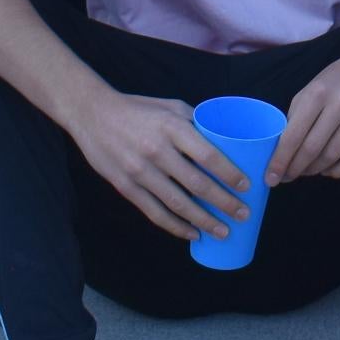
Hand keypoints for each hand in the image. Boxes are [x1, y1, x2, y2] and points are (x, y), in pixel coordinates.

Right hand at [62, 85, 239, 242]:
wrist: (92, 115)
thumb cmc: (137, 109)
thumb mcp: (170, 106)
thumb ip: (195, 123)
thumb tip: (223, 140)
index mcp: (172, 128)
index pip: (208, 156)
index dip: (230, 174)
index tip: (247, 186)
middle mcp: (157, 151)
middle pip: (198, 185)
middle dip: (224, 203)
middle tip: (243, 214)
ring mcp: (140, 172)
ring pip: (178, 204)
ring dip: (204, 221)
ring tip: (223, 231)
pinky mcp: (125, 187)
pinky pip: (155, 213)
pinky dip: (176, 227)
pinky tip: (192, 233)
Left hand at [270, 42, 339, 183]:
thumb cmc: (336, 79)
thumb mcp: (311, 89)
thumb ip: (296, 117)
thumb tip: (281, 150)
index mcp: (318, 93)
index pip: (294, 135)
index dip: (280, 160)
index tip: (271, 178)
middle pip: (312, 149)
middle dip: (295, 169)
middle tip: (287, 177)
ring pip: (332, 156)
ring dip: (315, 170)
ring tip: (306, 172)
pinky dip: (337, 171)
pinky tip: (328, 170)